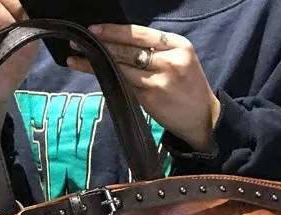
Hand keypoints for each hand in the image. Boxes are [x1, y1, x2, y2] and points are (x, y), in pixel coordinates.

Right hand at [0, 0, 36, 109]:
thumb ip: (25, 18)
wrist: (1, 90)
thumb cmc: (12, 61)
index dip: (13, 2)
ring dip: (5, 21)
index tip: (23, 15)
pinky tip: (0, 46)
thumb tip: (27, 5)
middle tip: (18, 27)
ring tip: (11, 37)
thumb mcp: (25, 36)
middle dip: (11, 10)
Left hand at [68, 24, 220, 152]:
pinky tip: (94, 75)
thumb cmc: (188, 90)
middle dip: (100, 44)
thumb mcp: (180, 61)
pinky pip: (124, 85)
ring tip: (76, 57)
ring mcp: (159, 80)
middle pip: (127, 49)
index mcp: (178, 45)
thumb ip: (156, 52)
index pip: (140, 34)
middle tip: (78, 41)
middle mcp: (169, 60)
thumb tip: (122, 45)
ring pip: (121, 67)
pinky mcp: (150, 98)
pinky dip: (108, 79)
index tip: (94, 29)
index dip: (115, 31)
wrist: (203, 119)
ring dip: (96, 63)